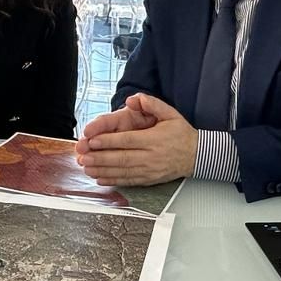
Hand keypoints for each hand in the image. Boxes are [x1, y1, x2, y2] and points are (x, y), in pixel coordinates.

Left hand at [76, 93, 196, 186]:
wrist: (197, 156)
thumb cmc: (182, 134)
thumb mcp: (170, 114)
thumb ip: (152, 104)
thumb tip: (133, 99)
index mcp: (154, 139)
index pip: (127, 141)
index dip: (108, 141)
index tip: (92, 141)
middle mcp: (150, 156)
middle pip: (121, 158)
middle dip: (99, 157)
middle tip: (83, 156)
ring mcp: (149, 170)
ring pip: (122, 171)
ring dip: (102, 170)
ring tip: (86, 167)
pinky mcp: (148, 179)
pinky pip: (128, 181)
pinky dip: (112, 180)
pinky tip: (100, 178)